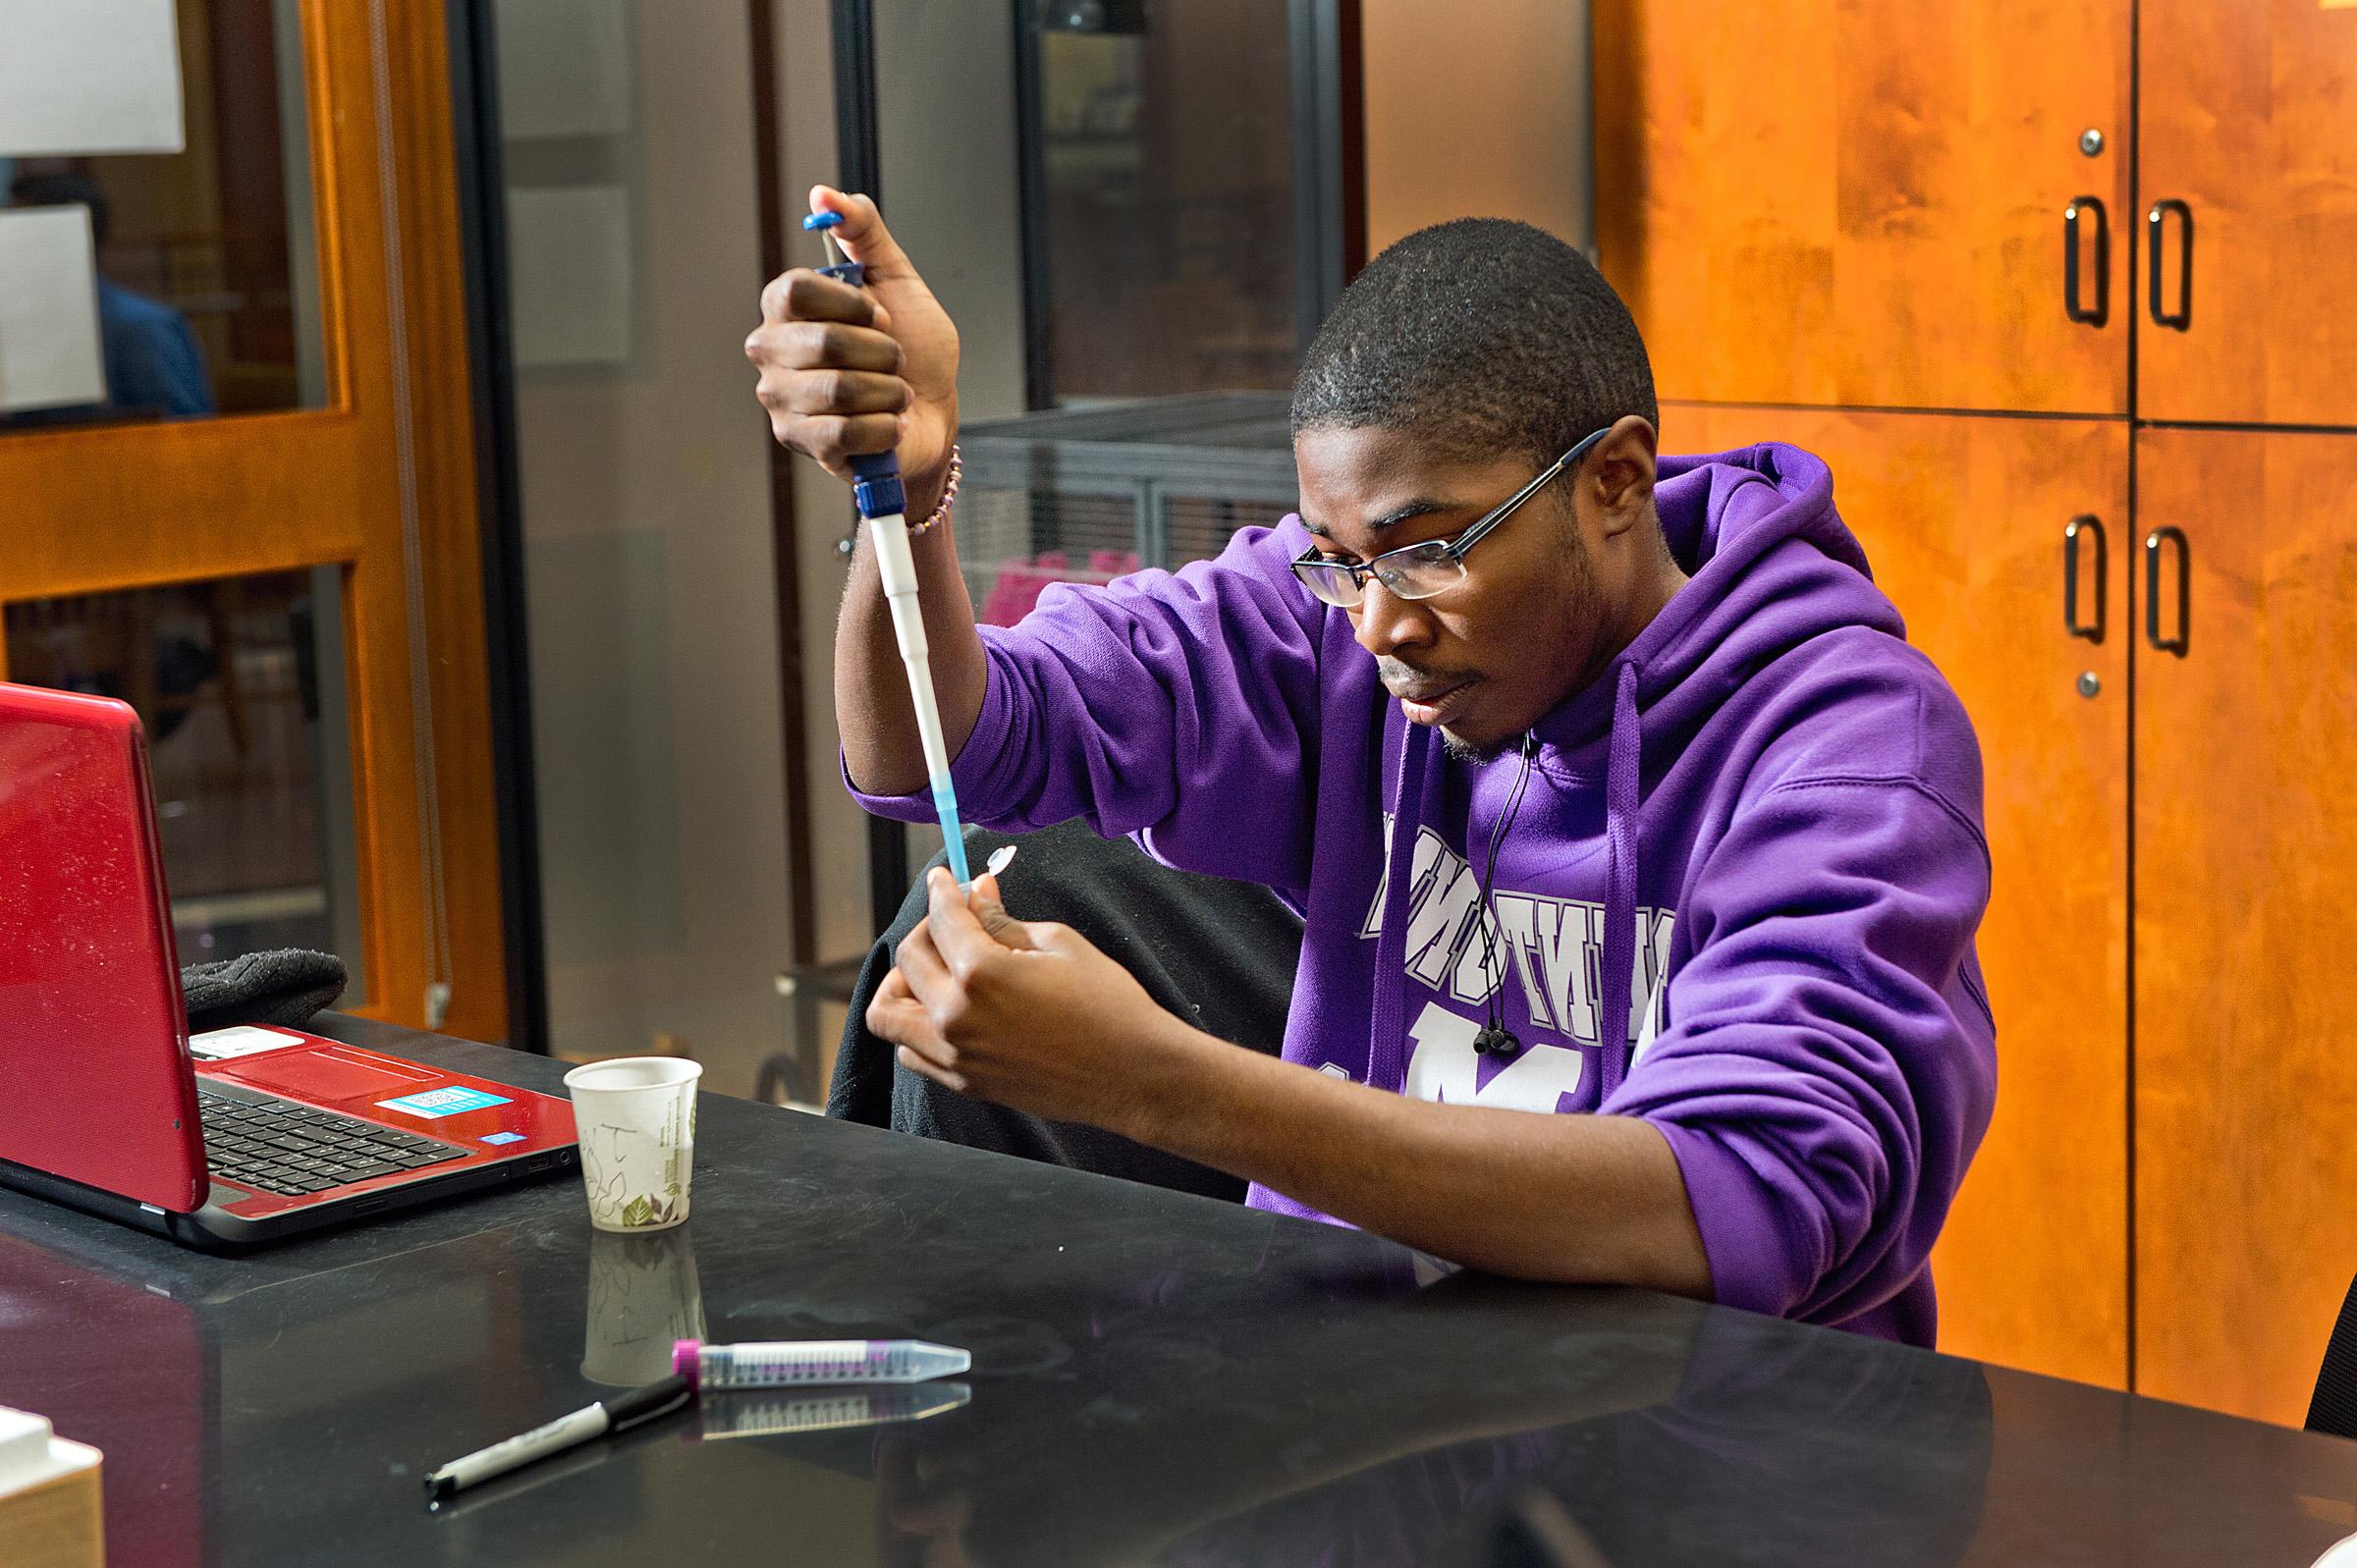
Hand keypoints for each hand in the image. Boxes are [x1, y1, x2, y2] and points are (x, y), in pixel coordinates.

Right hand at [746, 186, 958, 498]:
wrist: (933, 415)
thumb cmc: (912, 348)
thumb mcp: (896, 278)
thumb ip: (863, 230)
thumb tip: (823, 193)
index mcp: (784, 308)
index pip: (796, 290)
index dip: (852, 303)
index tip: (880, 314)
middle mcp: (770, 351)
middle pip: (825, 342)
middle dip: (883, 352)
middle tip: (895, 359)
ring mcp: (780, 400)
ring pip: (840, 390)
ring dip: (889, 391)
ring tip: (894, 393)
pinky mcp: (800, 442)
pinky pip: (848, 431)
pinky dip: (887, 427)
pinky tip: (890, 424)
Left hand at [868, 869, 1202, 1129]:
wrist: (1133, 1075)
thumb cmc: (1108, 1005)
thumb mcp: (1059, 945)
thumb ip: (1005, 921)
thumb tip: (977, 892)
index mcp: (981, 973)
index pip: (941, 918)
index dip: (941, 890)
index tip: (944, 879)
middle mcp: (955, 1017)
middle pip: (908, 959)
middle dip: (927, 929)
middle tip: (955, 921)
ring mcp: (956, 1055)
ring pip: (888, 1014)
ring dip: (904, 984)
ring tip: (937, 972)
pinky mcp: (965, 1083)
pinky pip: (911, 1053)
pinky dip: (915, 1028)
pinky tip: (946, 1012)